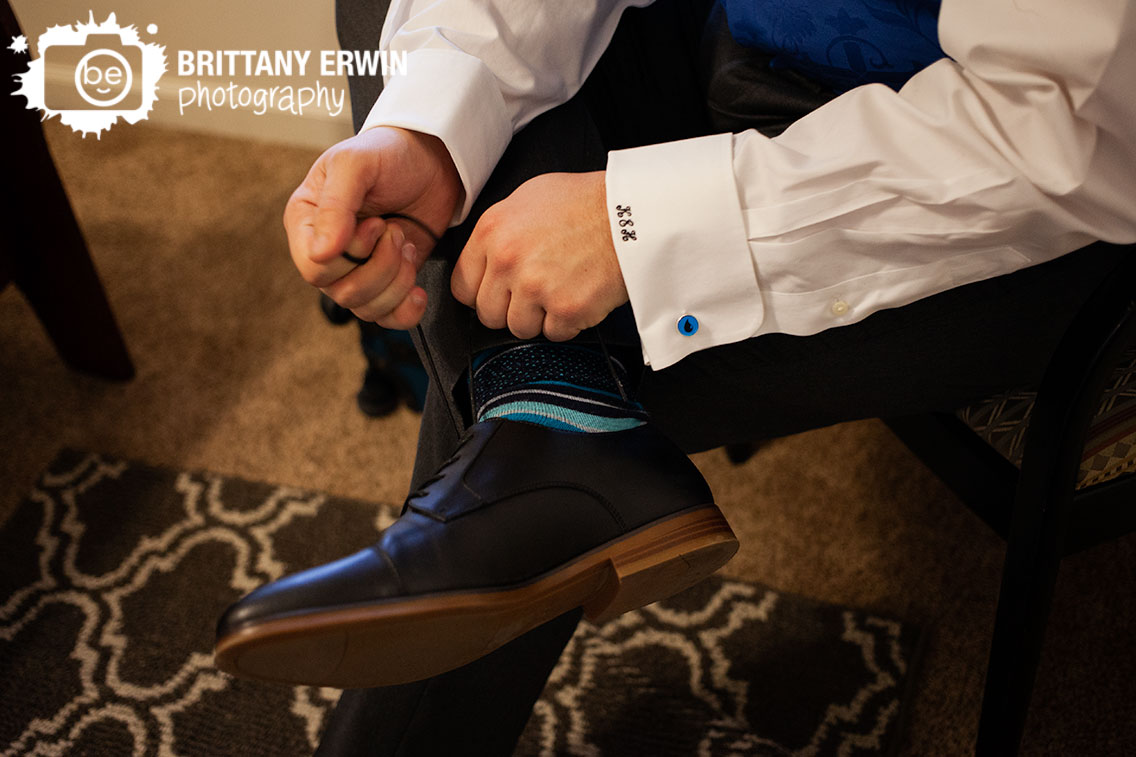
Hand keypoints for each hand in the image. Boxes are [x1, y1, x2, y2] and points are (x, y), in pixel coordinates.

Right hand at [283, 126, 462, 328]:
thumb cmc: (388, 154)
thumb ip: (336, 205)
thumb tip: (321, 253)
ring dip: (397, 281)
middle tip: (396, 231)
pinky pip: (387, 318)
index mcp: (307, 222)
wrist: (432, 161)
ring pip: (366, 308)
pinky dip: (406, 311)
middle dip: (380, 265)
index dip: (350, 255)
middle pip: (342, 293)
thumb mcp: (355, 165)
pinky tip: (418, 290)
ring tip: (407, 244)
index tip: (376, 224)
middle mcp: (327, 252)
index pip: (314, 268)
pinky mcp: (387, 282)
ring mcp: (357, 271)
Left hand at [451, 171, 627, 341]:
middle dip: (509, 308)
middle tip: (534, 293)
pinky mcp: (565, 309)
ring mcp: (535, 287)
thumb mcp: (527, 199)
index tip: (496, 293)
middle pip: (488, 314)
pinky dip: (568, 322)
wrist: (630, 213)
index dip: (481, 292)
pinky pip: (554, 334)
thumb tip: (484, 260)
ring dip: (539, 318)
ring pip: (519, 329)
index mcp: (492, 232)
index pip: (462, 286)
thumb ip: (499, 233)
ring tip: (560, 291)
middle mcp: (508, 261)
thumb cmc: (584, 202)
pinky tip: (579, 295)